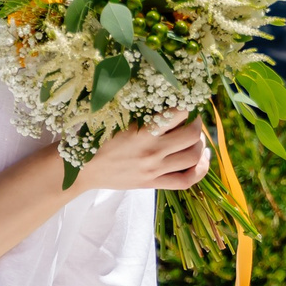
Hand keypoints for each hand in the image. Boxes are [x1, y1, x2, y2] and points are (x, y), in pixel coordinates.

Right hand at [76, 111, 210, 191]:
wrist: (84, 170)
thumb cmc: (98, 141)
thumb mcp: (118, 121)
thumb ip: (142, 114)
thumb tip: (166, 100)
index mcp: (142, 134)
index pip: (178, 114)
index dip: (186, 106)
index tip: (184, 103)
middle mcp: (152, 153)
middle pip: (191, 136)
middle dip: (196, 124)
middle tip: (192, 120)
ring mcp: (154, 170)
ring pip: (192, 157)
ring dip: (199, 145)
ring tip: (195, 138)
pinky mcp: (153, 184)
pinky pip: (186, 181)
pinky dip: (200, 170)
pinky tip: (201, 159)